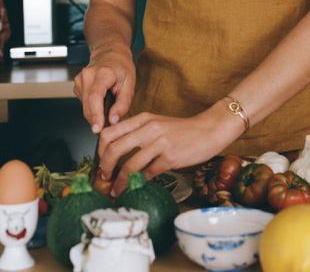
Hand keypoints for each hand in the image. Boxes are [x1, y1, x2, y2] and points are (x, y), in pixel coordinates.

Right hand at [72, 46, 135, 132]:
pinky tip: (100, 102)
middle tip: (106, 128)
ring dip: (94, 114)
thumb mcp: (130, 83)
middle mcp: (87, 76)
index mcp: (103, 73)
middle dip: (96, 120)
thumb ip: (123, 104)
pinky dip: (91, 107)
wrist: (110, 53)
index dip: (95, 114)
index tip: (97, 128)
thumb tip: (113, 120)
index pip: (95, 97)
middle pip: (87, 105)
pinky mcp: (77, 85)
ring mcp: (80, 80)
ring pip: (84, 106)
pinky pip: (83, 103)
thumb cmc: (121, 66)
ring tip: (107, 110)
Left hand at [97, 103, 245, 195]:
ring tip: (116, 190)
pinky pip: (148, 173)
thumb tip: (117, 153)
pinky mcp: (170, 157)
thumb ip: (138, 133)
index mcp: (142, 119)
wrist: (209, 130)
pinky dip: (140, 182)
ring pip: (130, 165)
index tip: (101, 162)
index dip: (100, 150)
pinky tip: (137, 187)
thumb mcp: (157, 124)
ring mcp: (159, 143)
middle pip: (114, 148)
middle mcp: (148, 129)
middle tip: (103, 177)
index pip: (110, 132)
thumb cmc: (182, 130)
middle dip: (105, 167)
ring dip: (120, 181)